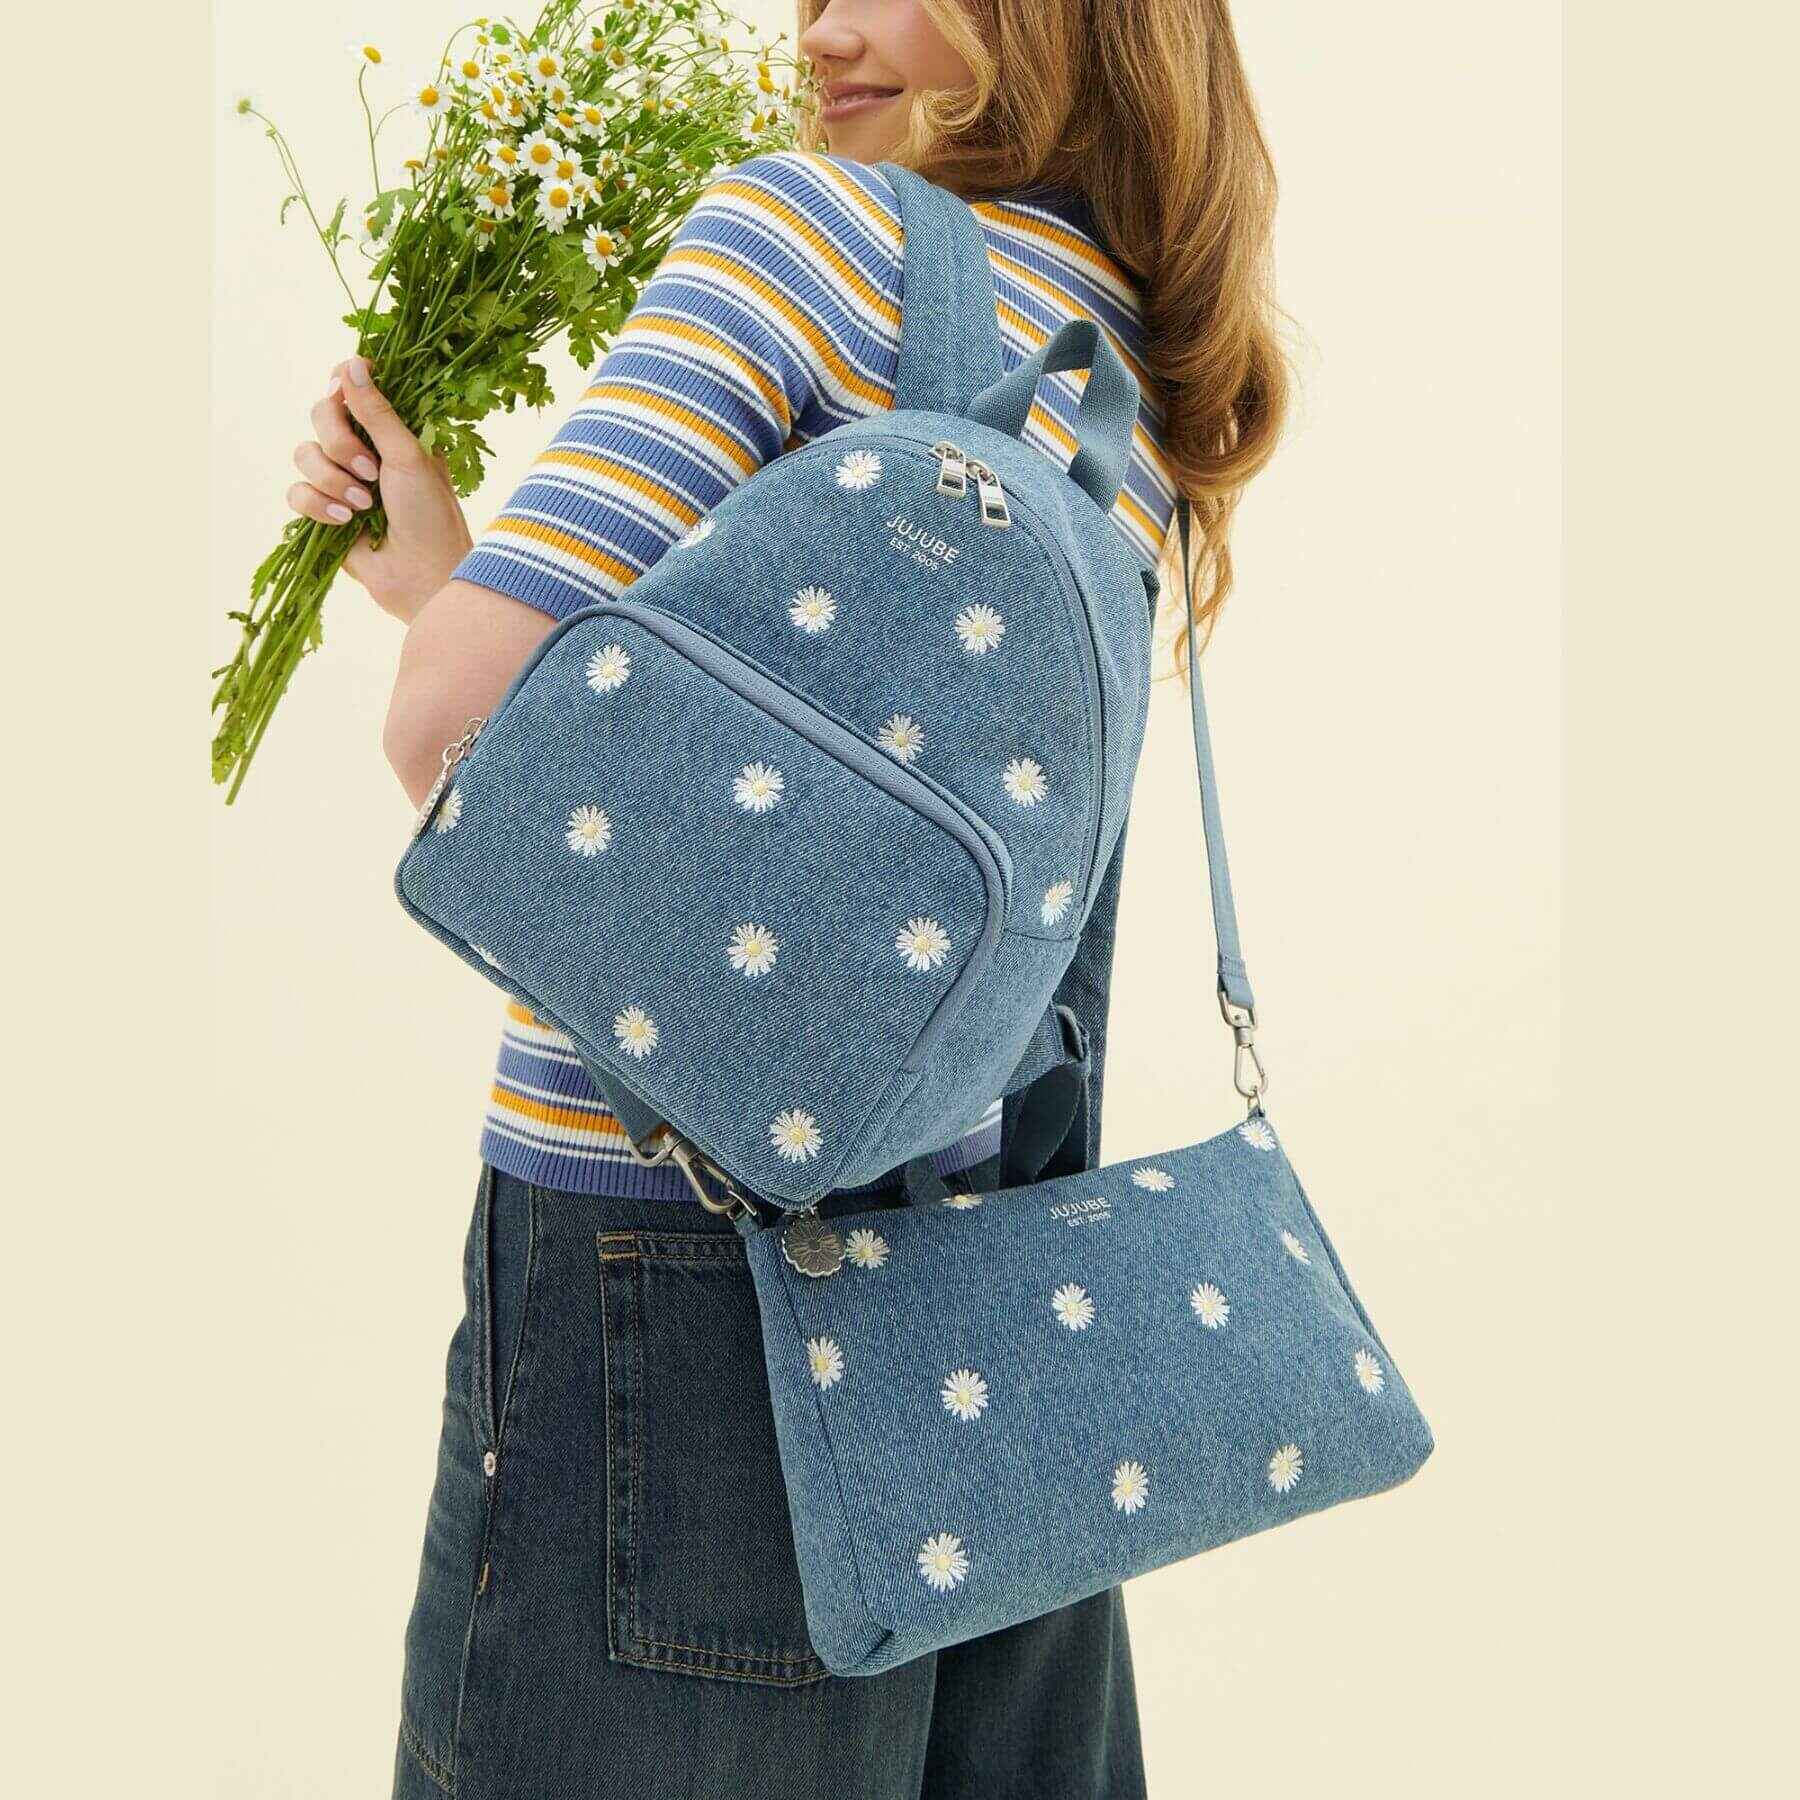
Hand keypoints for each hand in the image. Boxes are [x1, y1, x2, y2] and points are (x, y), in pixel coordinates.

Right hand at [287, 355, 473, 624]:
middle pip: (320, 414)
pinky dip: (318, 505)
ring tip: (364, 506)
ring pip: (303, 453)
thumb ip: (376, 411)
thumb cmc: (431, 515)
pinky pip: (297, 492)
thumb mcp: (409, 455)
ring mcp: (341, 479)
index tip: (342, 390)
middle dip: (339, 441)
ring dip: (332, 479)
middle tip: (371, 471)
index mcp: (390, 429)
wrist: (423, 576)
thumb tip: (352, 362)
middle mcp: (363, 448)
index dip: (342, 384)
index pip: (351, 387)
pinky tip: (346, 522)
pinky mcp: (324, 511)